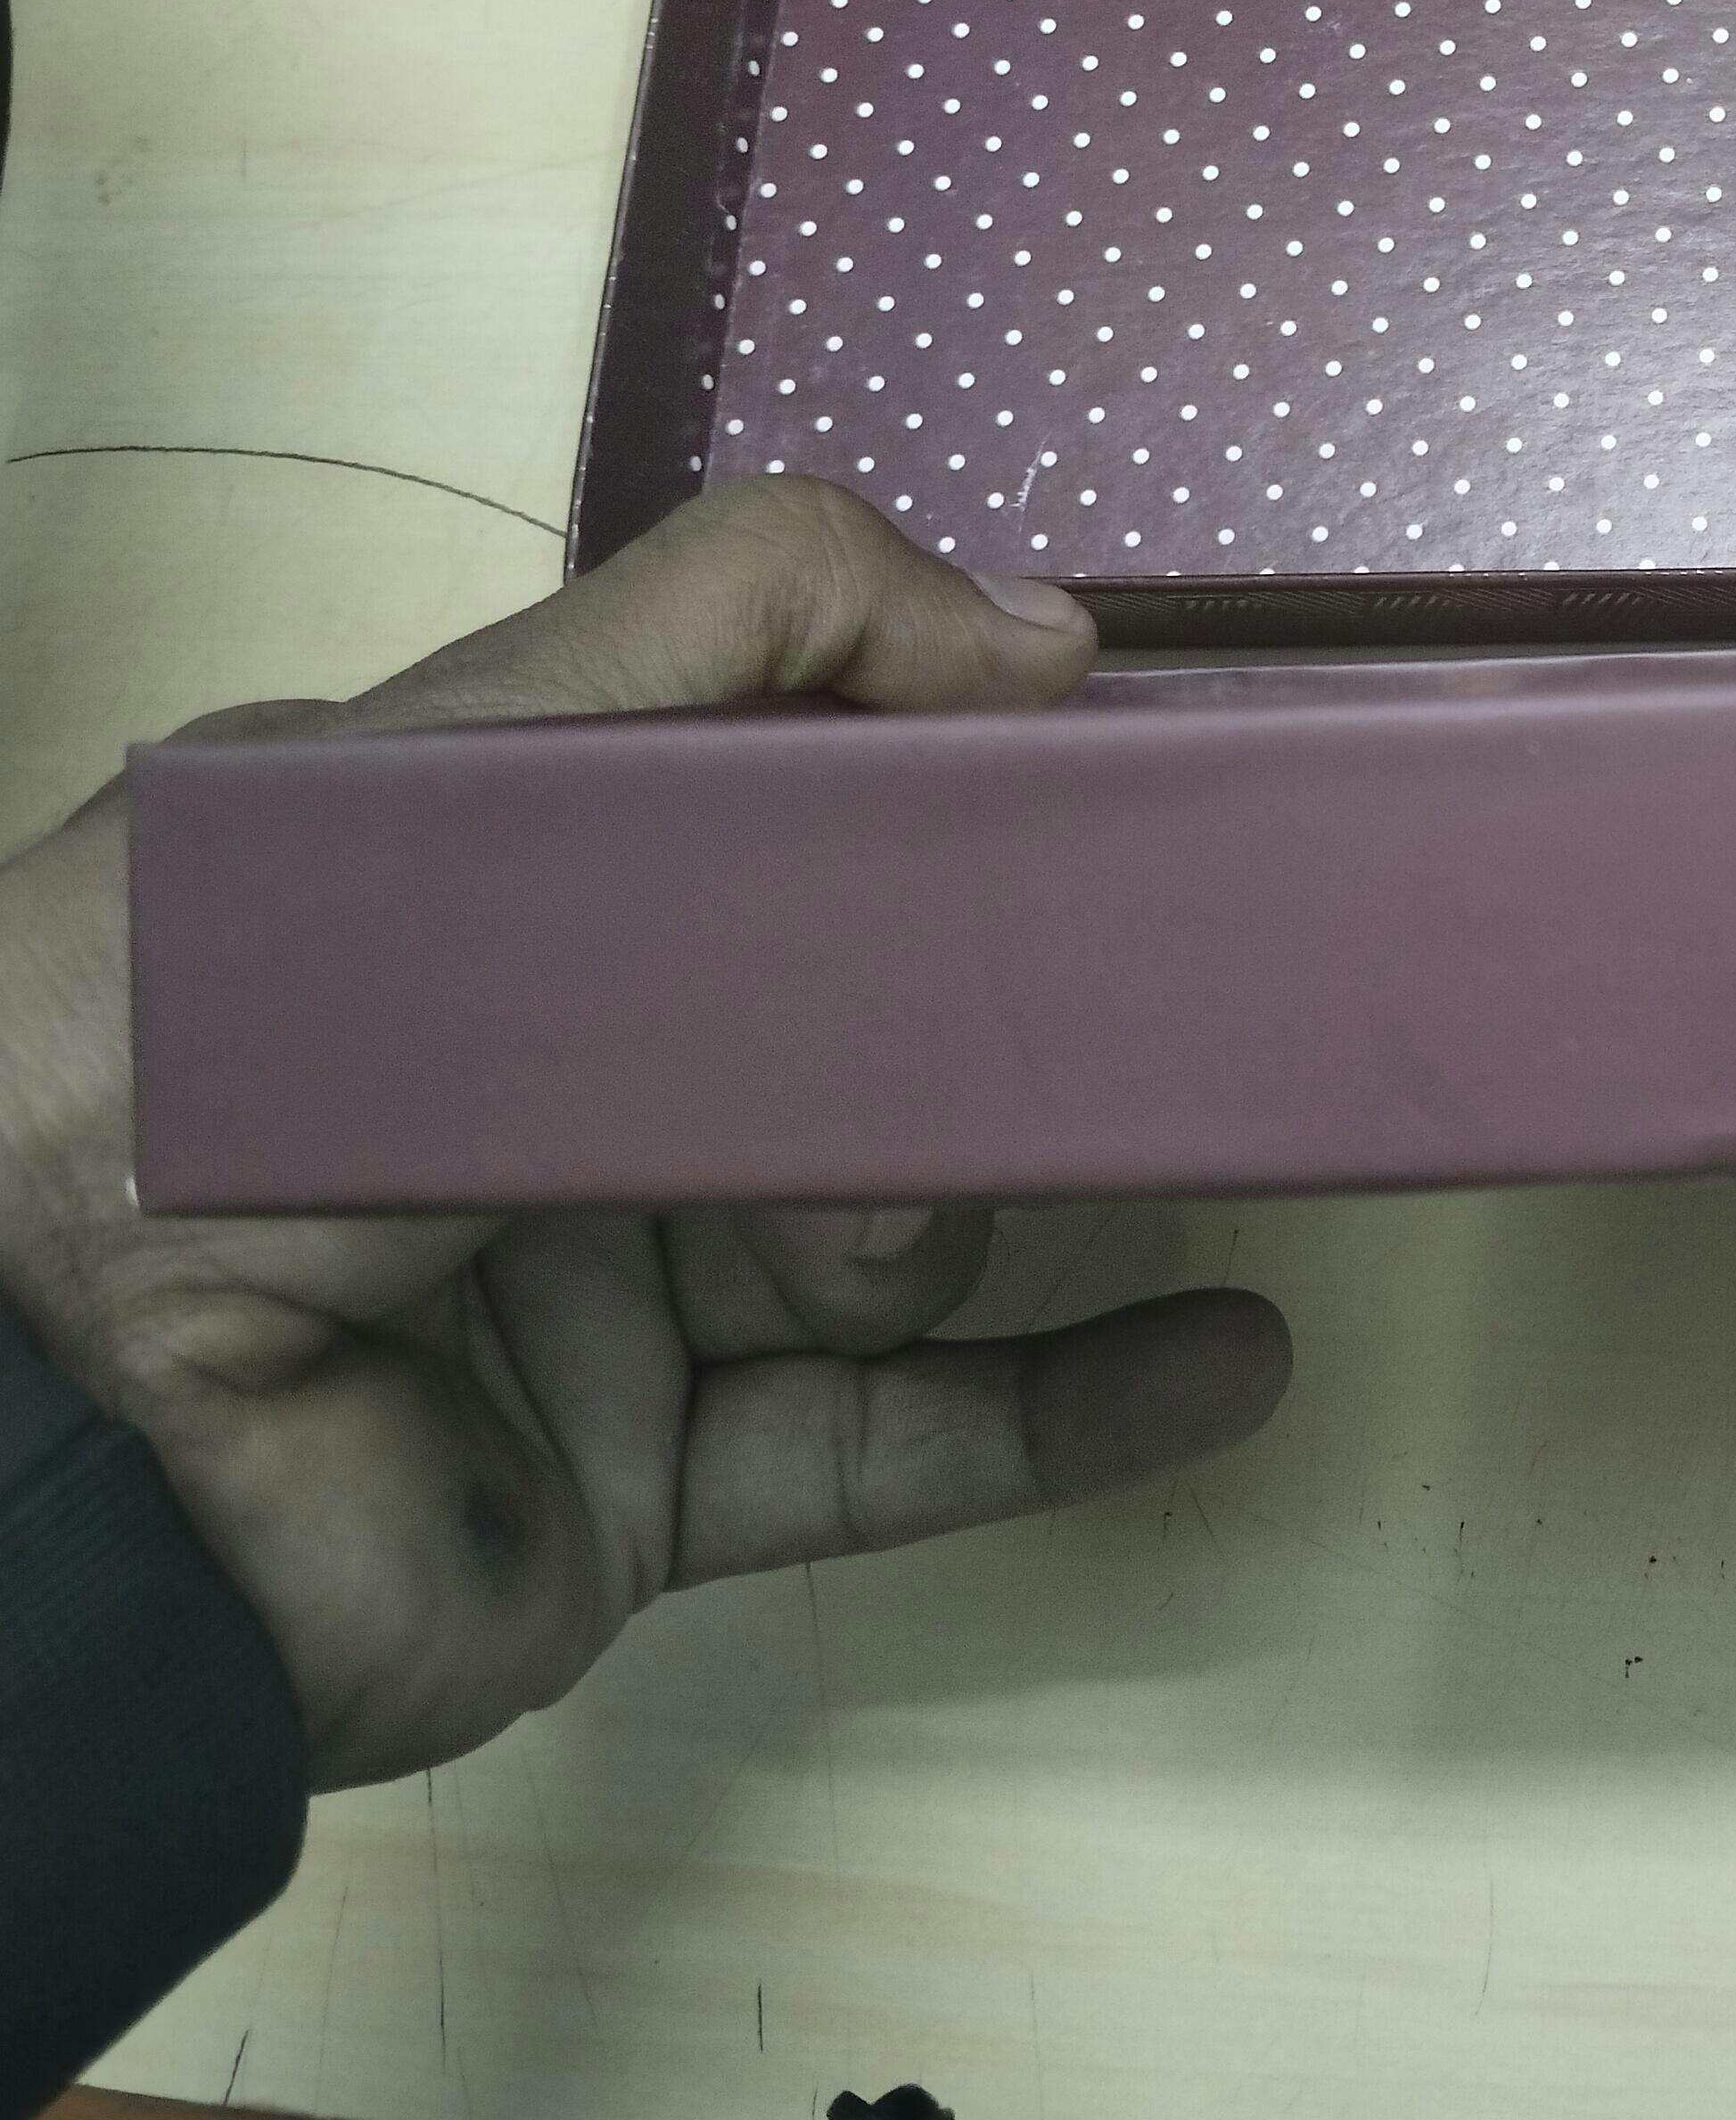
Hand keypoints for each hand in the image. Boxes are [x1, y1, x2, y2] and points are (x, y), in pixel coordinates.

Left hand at [0, 478, 1291, 1786]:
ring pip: (894, 1225)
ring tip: (866, 1238)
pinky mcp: (651, 1486)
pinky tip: (1232, 1354)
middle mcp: (552, 1083)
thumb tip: (1050, 633)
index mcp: (482, 892)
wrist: (41, 1454)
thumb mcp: (445, 776)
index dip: (927, 778)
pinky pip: (900, 1443)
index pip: (762, 802)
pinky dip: (1076, 1406)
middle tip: (1025, 1017)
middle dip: (961, 1026)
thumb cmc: (220, 1064)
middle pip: (860, 1024)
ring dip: (943, 1216)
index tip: (1087, 757)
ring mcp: (603, 1294)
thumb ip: (732, 641)